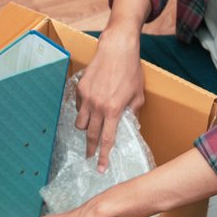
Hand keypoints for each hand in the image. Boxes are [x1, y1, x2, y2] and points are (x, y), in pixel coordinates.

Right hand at [75, 29, 143, 171]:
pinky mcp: (80, 88)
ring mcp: (86, 97)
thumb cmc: (130, 70)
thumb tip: (128, 123)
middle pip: (89, 135)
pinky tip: (90, 107)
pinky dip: (83, 111)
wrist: (116, 49)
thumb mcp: (138, 94)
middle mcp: (97, 106)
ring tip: (90, 130)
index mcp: (113, 110)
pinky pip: (78, 106)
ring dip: (84, 130)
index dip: (102, 156)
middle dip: (90, 149)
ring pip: (79, 123)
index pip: (106, 140)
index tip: (100, 168)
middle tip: (89, 157)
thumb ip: (132, 112)